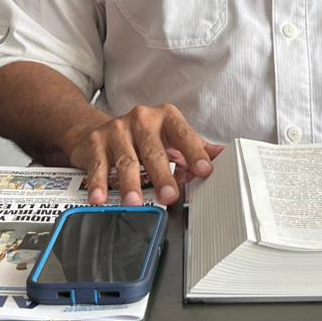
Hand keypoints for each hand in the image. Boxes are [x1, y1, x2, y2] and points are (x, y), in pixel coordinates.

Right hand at [65, 103, 222, 206]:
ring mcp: (117, 129)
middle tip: (170, 195)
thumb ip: (196, 148)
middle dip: (163, 175)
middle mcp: (142, 119)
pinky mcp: (96, 142)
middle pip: (154, 150)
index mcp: (166, 118)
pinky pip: (99, 166)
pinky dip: (100, 184)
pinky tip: (101, 198)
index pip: (184, 135)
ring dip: (130, 183)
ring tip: (134, 202)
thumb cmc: (143, 137)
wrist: (98, 128)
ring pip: (126, 160)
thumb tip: (225, 157)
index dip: (194, 152)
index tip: (205, 170)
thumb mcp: (170, 138)